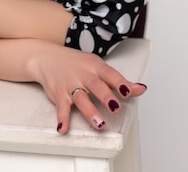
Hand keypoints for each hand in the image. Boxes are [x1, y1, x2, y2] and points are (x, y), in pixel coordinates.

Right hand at [28, 42, 146, 133]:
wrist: (47, 57)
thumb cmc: (76, 64)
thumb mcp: (97, 67)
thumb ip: (118, 80)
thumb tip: (140, 89)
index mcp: (95, 67)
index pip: (110, 74)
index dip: (120, 83)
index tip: (129, 92)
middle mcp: (83, 75)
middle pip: (96, 85)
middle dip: (106, 97)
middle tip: (115, 108)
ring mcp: (70, 84)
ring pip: (80, 98)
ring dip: (89, 111)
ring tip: (99, 124)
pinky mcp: (58, 93)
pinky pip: (61, 107)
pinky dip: (61, 118)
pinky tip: (63, 128)